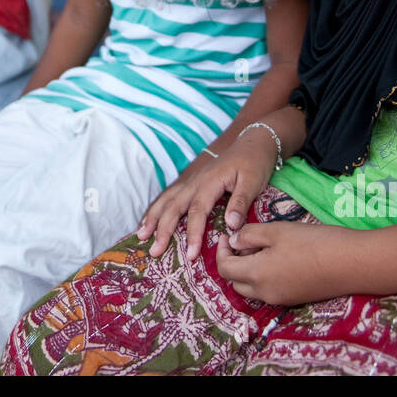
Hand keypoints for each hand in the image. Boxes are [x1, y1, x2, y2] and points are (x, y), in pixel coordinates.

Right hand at [136, 127, 280, 261]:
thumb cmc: (255, 162)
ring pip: (166, 200)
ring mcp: (190, 181)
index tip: (190, 255)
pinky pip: (169, 196)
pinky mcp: (191, 182)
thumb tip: (230, 226)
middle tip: (155, 252)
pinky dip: (156, 209)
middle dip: (163, 230)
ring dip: (152, 218)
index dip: (192, 234)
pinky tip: (148, 220)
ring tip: (141, 236)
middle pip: (173, 207)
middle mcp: (195, 181)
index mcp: (210, 182)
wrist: (253, 141)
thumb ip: (240, 203)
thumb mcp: (253, 181)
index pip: (197, 212)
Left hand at [216, 221, 354, 305]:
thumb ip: (249, 235)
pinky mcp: (294, 299)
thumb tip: (233, 242)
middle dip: (232, 262)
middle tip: (244, 242)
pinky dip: (264, 277)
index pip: (224, 268)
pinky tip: (279, 259)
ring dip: (248, 270)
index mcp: (256, 275)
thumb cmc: (312, 242)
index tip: (227, 235)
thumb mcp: (277, 230)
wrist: (350, 263)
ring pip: (251, 288)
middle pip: (235, 281)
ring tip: (261, 249)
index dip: (220, 251)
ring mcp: (280, 299)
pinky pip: (268, 291)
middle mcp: (264, 293)